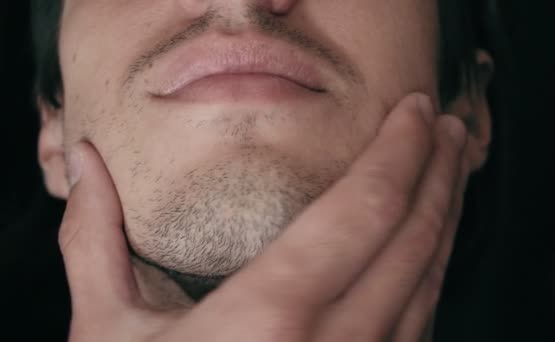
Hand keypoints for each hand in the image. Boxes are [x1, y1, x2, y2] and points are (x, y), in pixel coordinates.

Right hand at [59, 92, 468, 341]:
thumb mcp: (108, 336)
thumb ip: (96, 243)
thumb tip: (85, 166)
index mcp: (271, 319)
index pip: (365, 210)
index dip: (401, 150)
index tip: (416, 110)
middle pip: (415, 240)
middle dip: (439, 173)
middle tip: (444, 128)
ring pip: (431, 285)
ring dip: (445, 221)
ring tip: (448, 175)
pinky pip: (420, 328)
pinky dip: (431, 277)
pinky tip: (426, 253)